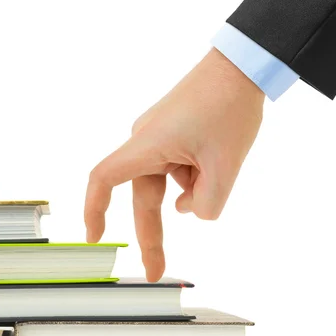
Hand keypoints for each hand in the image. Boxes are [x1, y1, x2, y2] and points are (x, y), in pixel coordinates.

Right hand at [84, 48, 264, 281]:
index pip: (104, 180)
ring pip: (169, 180)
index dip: (94, 210)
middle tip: (158, 269)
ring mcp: (158, 134)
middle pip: (144, 195)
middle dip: (153, 233)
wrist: (242, 67)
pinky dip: (197, 174)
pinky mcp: (172, 132)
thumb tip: (187, 209)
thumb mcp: (224, 167)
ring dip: (194, 188)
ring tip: (222, 164)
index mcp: (148, 145)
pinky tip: (217, 158)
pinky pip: (177, 165)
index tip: (94, 238)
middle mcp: (145, 140)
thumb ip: (206, 203)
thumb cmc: (229, 107)